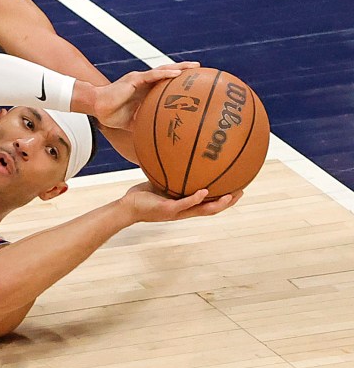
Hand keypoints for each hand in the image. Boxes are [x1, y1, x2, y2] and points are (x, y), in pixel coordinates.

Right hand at [93, 62, 199, 129]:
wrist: (97, 108)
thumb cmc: (112, 115)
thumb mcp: (134, 122)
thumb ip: (146, 125)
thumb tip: (158, 140)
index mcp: (145, 91)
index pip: (165, 83)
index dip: (179, 82)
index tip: (195, 83)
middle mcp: (144, 82)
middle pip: (168, 74)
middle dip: (184, 71)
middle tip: (201, 70)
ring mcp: (140, 79)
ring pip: (163, 70)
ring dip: (180, 68)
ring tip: (195, 67)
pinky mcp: (134, 79)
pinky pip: (152, 75)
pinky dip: (165, 74)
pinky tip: (176, 73)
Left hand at [122, 181, 241, 222]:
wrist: (127, 208)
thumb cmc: (143, 196)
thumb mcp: (160, 182)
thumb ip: (171, 174)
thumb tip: (176, 155)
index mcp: (184, 205)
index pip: (208, 204)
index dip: (223, 199)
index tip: (236, 189)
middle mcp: (184, 211)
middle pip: (212, 209)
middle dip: (228, 202)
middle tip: (241, 192)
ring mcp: (176, 212)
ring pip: (203, 211)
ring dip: (218, 204)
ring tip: (230, 195)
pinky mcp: (167, 210)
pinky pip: (184, 204)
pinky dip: (195, 199)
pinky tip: (204, 192)